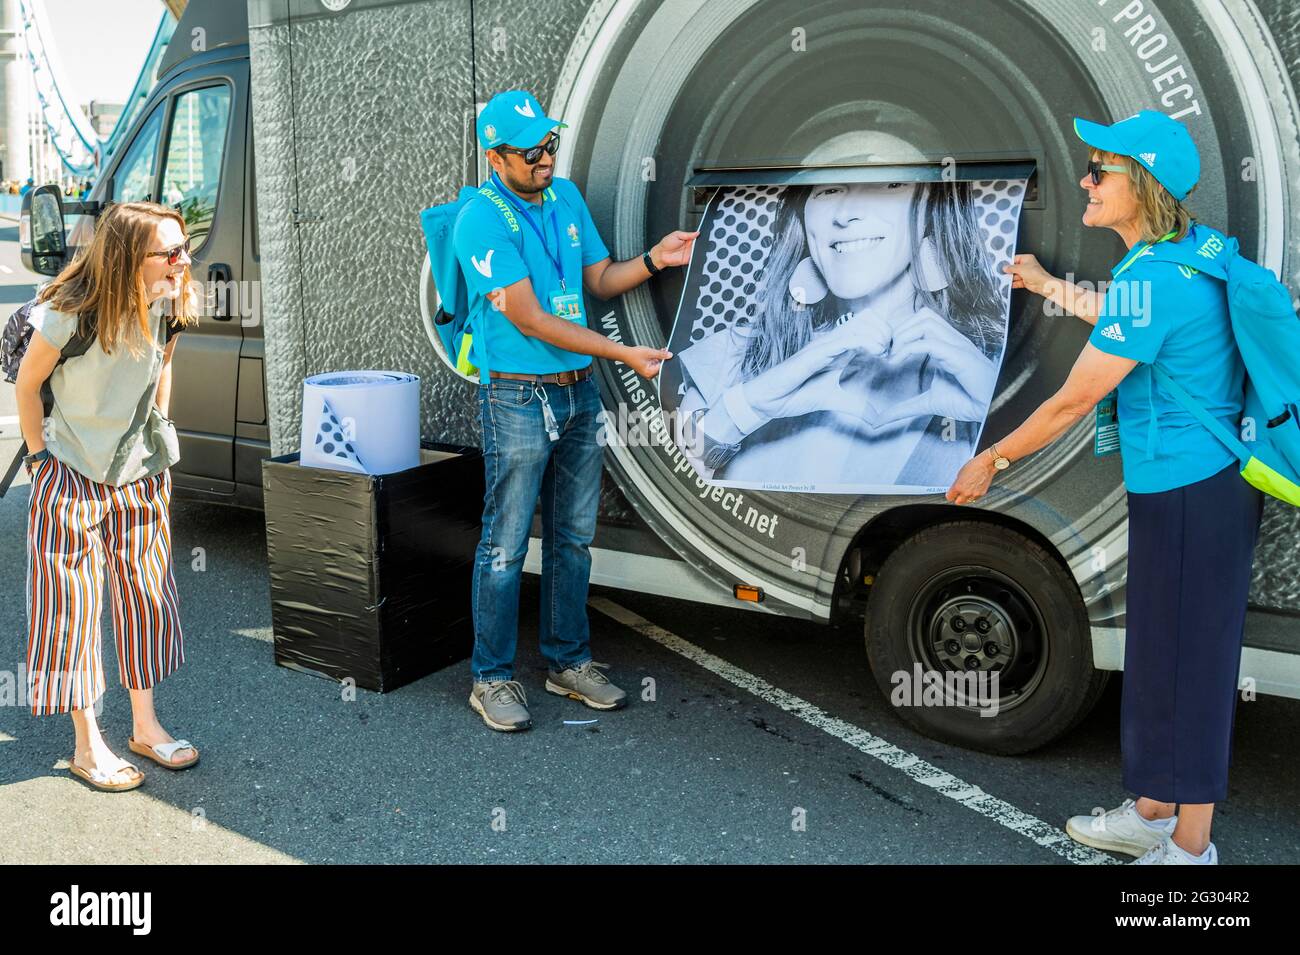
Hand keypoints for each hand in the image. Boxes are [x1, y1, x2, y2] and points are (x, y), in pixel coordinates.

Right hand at [624, 345, 671, 378]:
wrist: (625, 354)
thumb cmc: (634, 354)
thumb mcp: (650, 352)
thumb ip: (661, 354)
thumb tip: (670, 355)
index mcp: (650, 373)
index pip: (663, 367)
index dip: (666, 360)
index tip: (668, 354)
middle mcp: (649, 375)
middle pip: (661, 366)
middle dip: (663, 358)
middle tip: (664, 351)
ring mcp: (648, 372)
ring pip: (658, 364)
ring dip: (659, 358)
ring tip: (658, 351)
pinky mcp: (647, 369)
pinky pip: (654, 364)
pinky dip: (655, 359)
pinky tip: (655, 354)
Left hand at [651, 230, 700, 268]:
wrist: (661, 254)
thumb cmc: (666, 244)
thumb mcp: (677, 234)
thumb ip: (688, 234)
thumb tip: (697, 233)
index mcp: (687, 238)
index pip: (697, 237)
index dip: (699, 237)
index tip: (701, 236)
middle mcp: (689, 246)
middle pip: (699, 244)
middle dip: (700, 244)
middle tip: (697, 242)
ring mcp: (689, 253)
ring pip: (698, 251)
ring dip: (698, 250)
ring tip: (694, 248)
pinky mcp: (688, 260)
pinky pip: (695, 259)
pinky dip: (696, 257)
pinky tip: (693, 254)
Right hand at [746, 309, 892, 418]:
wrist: (769, 400)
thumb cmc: (796, 394)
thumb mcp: (834, 400)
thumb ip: (855, 405)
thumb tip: (877, 418)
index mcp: (838, 349)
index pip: (867, 327)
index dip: (885, 335)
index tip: (894, 354)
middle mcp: (832, 341)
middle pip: (868, 319)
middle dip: (886, 331)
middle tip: (893, 352)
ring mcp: (824, 345)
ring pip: (859, 325)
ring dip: (879, 335)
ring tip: (886, 351)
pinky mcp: (815, 352)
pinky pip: (844, 340)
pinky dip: (865, 342)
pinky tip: (876, 352)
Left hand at [876, 309, 997, 423]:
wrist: (992, 411)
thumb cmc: (968, 402)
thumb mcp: (928, 404)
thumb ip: (904, 408)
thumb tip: (879, 420)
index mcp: (946, 345)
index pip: (921, 321)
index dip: (900, 332)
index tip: (885, 353)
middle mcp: (952, 340)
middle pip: (922, 315)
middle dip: (899, 330)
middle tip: (886, 353)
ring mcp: (958, 345)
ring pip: (926, 321)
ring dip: (903, 335)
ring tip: (893, 357)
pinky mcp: (960, 356)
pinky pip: (930, 342)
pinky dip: (909, 349)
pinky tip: (898, 362)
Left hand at [946, 453, 996, 503]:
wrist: (986, 465)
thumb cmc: (974, 466)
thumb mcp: (960, 473)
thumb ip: (957, 483)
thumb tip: (955, 488)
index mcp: (958, 487)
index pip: (950, 497)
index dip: (950, 495)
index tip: (951, 494)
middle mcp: (966, 492)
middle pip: (958, 502)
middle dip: (957, 498)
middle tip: (958, 494)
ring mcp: (974, 494)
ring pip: (967, 501)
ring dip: (966, 497)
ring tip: (967, 490)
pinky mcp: (981, 494)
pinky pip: (975, 498)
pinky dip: (973, 495)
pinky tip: (974, 489)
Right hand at [1003, 253, 1051, 295]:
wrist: (1042, 284)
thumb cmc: (1036, 273)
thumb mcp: (1021, 268)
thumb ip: (1011, 268)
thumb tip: (1005, 267)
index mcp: (1027, 259)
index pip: (1015, 259)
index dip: (1008, 262)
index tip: (1002, 265)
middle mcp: (1026, 266)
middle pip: (1014, 268)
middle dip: (1009, 271)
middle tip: (1002, 272)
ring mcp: (1026, 274)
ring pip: (1015, 275)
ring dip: (1010, 278)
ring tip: (1004, 279)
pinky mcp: (1025, 281)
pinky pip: (1017, 282)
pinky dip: (1013, 283)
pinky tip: (1008, 284)